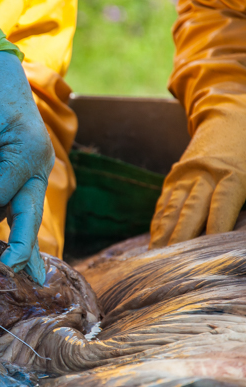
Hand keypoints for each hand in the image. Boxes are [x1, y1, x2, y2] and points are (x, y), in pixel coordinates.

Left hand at [0, 51, 54, 283]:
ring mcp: (31, 167)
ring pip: (21, 209)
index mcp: (30, 155)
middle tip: (28, 277)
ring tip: (5, 265)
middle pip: (30, 213)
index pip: (2, 193)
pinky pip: (11, 197)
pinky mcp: (19, 167)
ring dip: (8, 234)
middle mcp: (37, 165)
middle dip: (26, 247)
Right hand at [150, 110, 245, 247]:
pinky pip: (163, 206)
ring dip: (163, 235)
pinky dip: (158, 226)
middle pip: (190, 210)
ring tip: (155, 258)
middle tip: (171, 263)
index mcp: (232, 173)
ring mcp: (184, 177)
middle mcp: (203, 175)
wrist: (231, 120)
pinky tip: (153, 243)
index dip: (217, 223)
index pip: (222, 202)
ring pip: (171, 209)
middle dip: (180, 238)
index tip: (211, 247)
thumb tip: (243, 231)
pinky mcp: (172, 181)